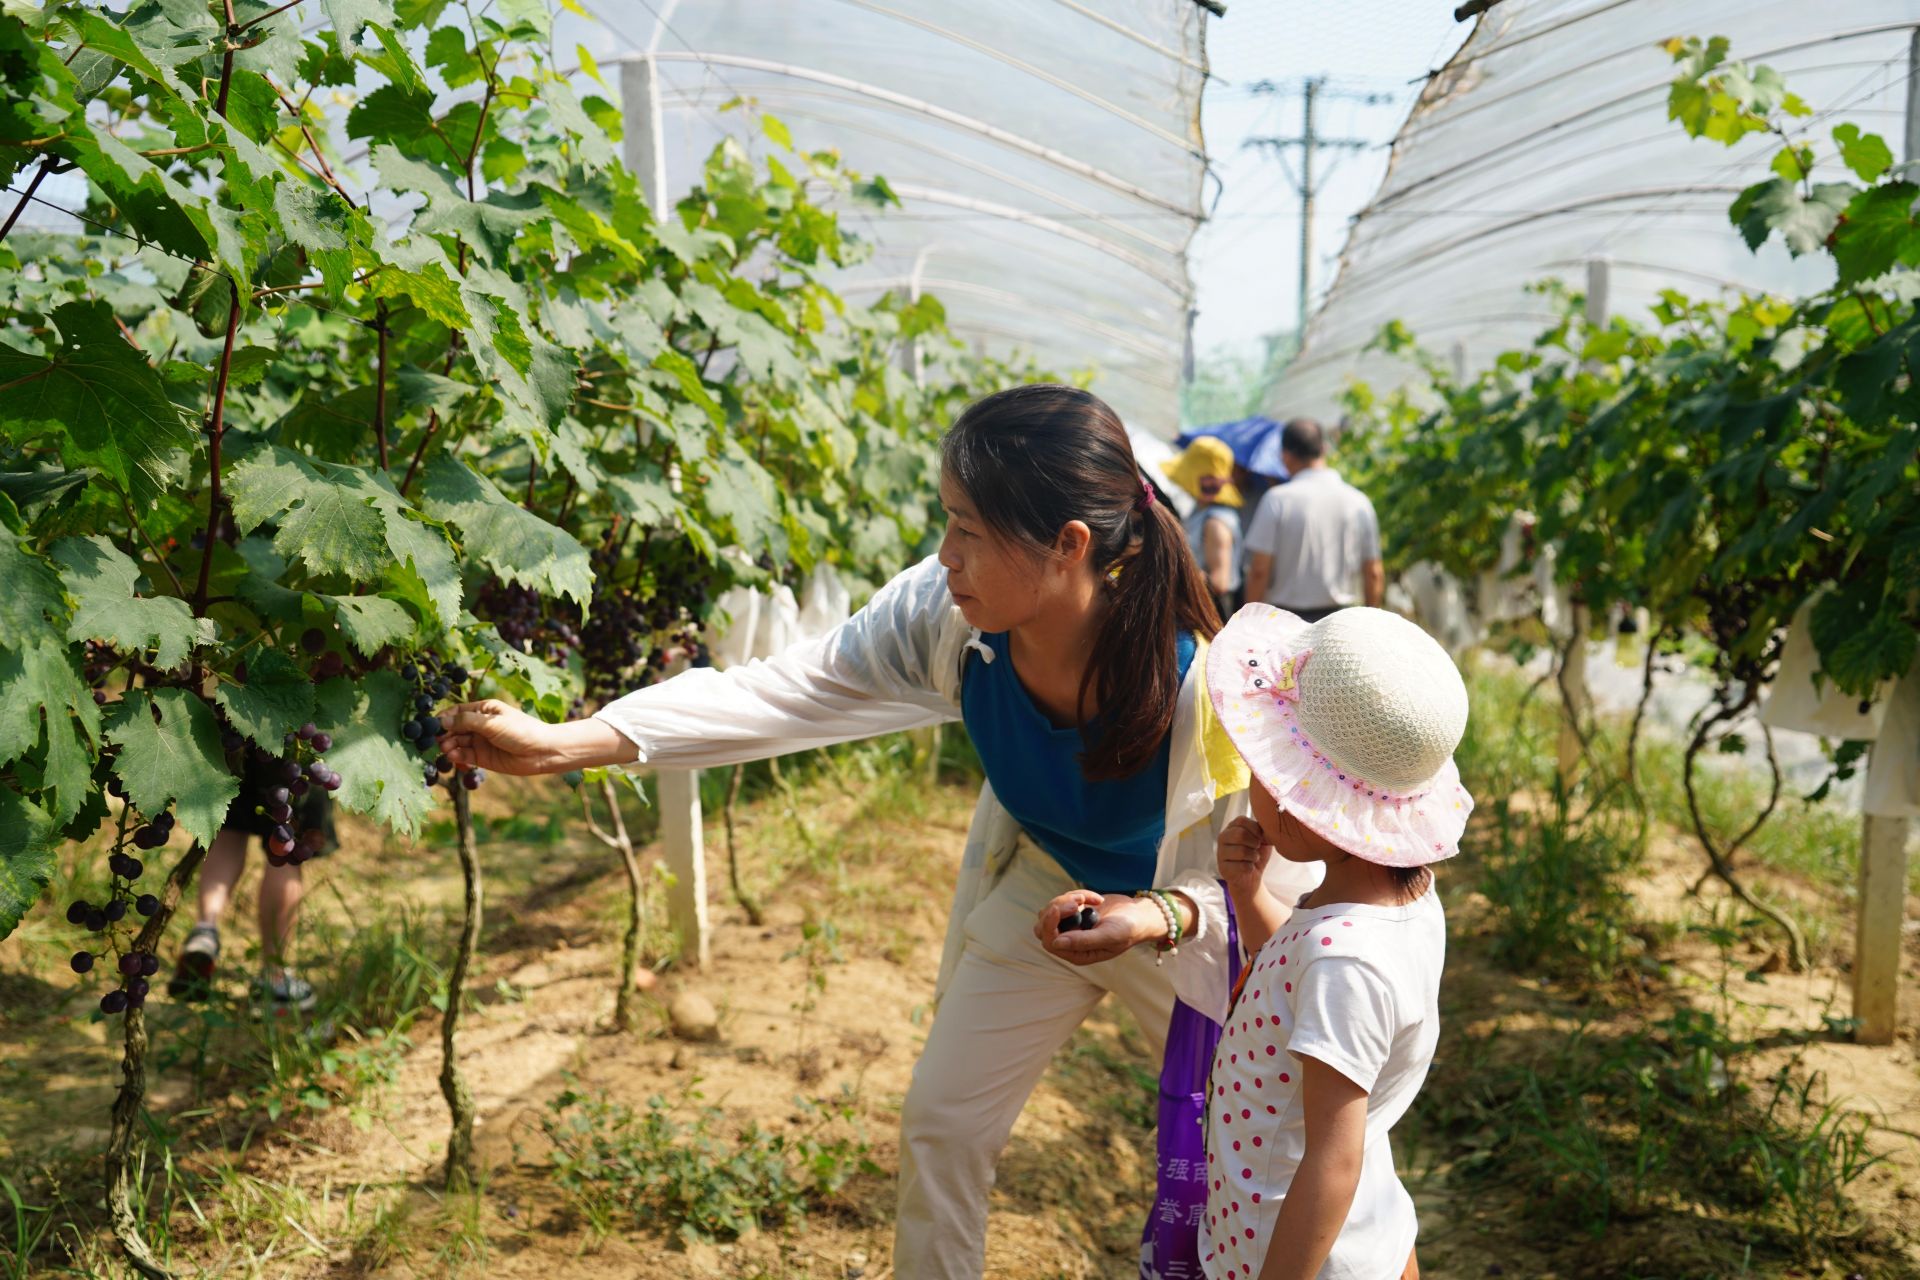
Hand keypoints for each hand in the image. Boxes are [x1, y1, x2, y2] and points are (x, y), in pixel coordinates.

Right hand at [437, 701, 633, 774]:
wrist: (542, 752)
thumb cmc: (521, 730)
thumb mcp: (492, 722)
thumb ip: (466, 721)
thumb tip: (442, 721)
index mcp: (484, 709)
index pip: (456, 711)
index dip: (443, 718)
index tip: (430, 724)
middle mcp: (480, 725)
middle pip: (454, 728)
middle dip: (443, 734)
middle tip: (433, 740)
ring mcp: (480, 741)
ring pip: (457, 742)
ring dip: (449, 746)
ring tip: (446, 749)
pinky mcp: (482, 758)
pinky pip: (463, 756)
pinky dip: (456, 756)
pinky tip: (453, 756)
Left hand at [1033, 890, 1162, 966]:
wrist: (1138, 915)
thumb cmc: (1128, 930)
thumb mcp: (1109, 936)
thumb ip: (1083, 941)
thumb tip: (1056, 942)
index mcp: (1077, 954)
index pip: (1050, 942)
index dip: (1049, 925)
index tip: (1058, 907)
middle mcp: (1070, 942)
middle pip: (1044, 927)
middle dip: (1056, 910)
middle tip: (1077, 902)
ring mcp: (1070, 925)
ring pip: (1050, 911)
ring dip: (1067, 900)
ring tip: (1087, 899)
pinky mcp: (1074, 911)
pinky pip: (1063, 900)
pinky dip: (1077, 895)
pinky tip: (1097, 899)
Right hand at [1217, 815, 1272, 901]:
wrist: (1251, 876)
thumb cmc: (1256, 854)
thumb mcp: (1263, 840)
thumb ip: (1264, 831)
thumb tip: (1268, 828)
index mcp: (1232, 827)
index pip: (1241, 820)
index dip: (1255, 829)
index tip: (1260, 837)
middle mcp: (1223, 837)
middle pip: (1240, 834)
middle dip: (1254, 843)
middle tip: (1257, 848)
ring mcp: (1221, 852)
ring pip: (1241, 851)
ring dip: (1253, 856)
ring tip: (1253, 858)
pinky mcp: (1223, 867)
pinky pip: (1241, 866)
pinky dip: (1250, 868)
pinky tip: (1248, 867)